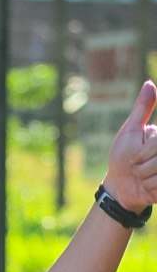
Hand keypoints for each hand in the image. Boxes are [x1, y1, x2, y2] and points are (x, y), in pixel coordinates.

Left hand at [104, 80, 156, 212]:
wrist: (120, 185)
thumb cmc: (121, 156)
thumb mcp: (130, 131)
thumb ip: (143, 109)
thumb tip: (149, 82)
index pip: (156, 145)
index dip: (142, 154)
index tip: (134, 157)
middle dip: (141, 167)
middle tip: (136, 168)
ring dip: (145, 179)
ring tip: (142, 177)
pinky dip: (150, 188)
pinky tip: (148, 187)